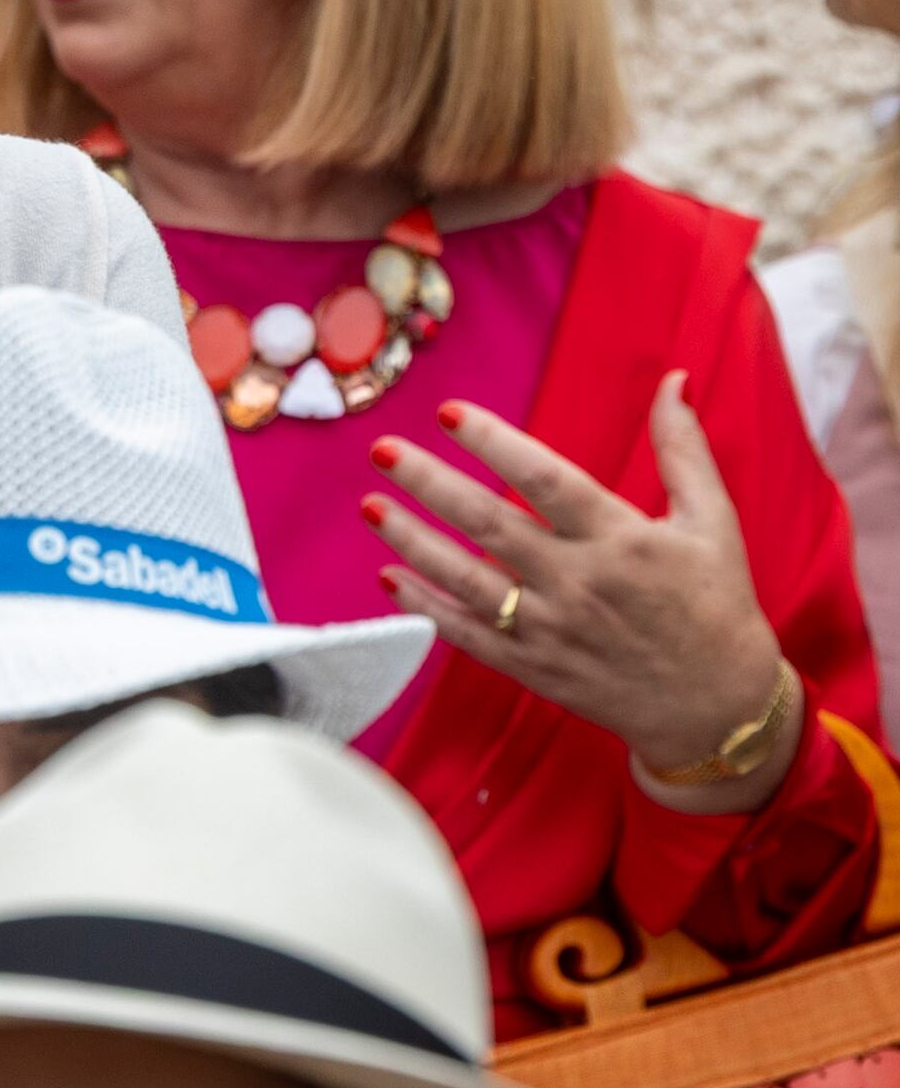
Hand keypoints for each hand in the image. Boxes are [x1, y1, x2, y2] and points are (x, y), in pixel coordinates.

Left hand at [370, 383, 798, 794]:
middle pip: (489, 524)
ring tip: (369, 505)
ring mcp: (551, 629)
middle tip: (381, 449)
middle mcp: (580, 582)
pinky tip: (387, 576)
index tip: (448, 412)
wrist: (720, 707)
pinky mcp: (534, 666)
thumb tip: (673, 380)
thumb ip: (683, 450)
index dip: (494, 443)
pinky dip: (424, 606)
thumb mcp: (713, 522)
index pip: (545, 480)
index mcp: (622, 540)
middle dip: (429, 483)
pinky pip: (466, 633)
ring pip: (465, 578)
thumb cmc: (717, 605)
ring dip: (411, 540)